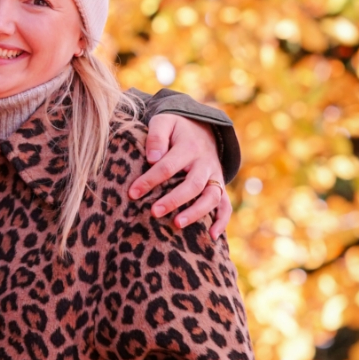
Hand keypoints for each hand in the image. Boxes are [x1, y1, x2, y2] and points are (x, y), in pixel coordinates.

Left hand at [128, 114, 231, 239]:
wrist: (201, 129)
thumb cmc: (175, 129)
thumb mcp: (164, 122)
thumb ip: (156, 136)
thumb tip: (152, 159)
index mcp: (189, 147)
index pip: (168, 166)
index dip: (150, 180)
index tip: (133, 193)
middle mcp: (204, 163)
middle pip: (192, 184)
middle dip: (173, 200)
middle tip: (154, 212)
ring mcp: (214, 176)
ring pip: (212, 197)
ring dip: (196, 212)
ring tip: (177, 224)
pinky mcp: (219, 186)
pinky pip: (226, 205)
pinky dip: (222, 221)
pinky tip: (212, 236)